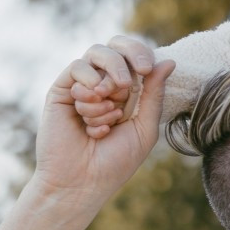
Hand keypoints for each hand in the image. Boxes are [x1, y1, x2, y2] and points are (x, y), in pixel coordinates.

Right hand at [35, 39, 172, 202]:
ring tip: (110, 107)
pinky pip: (77, 68)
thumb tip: (168, 60)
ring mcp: (82, 86)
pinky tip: (89, 115)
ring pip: (96, 53)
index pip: (135, 56)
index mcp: (126, 92)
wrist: (81, 183)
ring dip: (108, 78)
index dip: (141, 53)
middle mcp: (104, 84)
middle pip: (116, 46)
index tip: (147, 68)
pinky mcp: (61, 90)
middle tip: (128, 81)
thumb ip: (154, 94)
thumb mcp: (144, 128)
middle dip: (126, 57)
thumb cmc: (115, 162)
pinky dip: (89, 86)